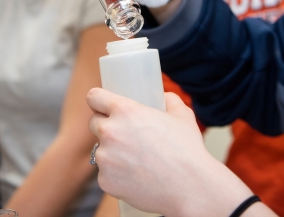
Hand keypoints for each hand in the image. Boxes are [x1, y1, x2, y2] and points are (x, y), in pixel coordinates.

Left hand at [86, 89, 257, 216]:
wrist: (189, 186)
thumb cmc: (187, 149)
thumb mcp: (182, 114)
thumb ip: (170, 100)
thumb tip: (164, 97)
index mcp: (125, 110)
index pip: (94, 97)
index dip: (98, 101)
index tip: (102, 105)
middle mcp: (110, 131)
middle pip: (94, 123)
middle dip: (106, 126)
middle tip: (124, 134)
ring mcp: (105, 158)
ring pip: (100, 150)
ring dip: (111, 152)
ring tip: (135, 159)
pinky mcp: (105, 181)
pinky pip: (105, 173)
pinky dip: (116, 174)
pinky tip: (135, 175)